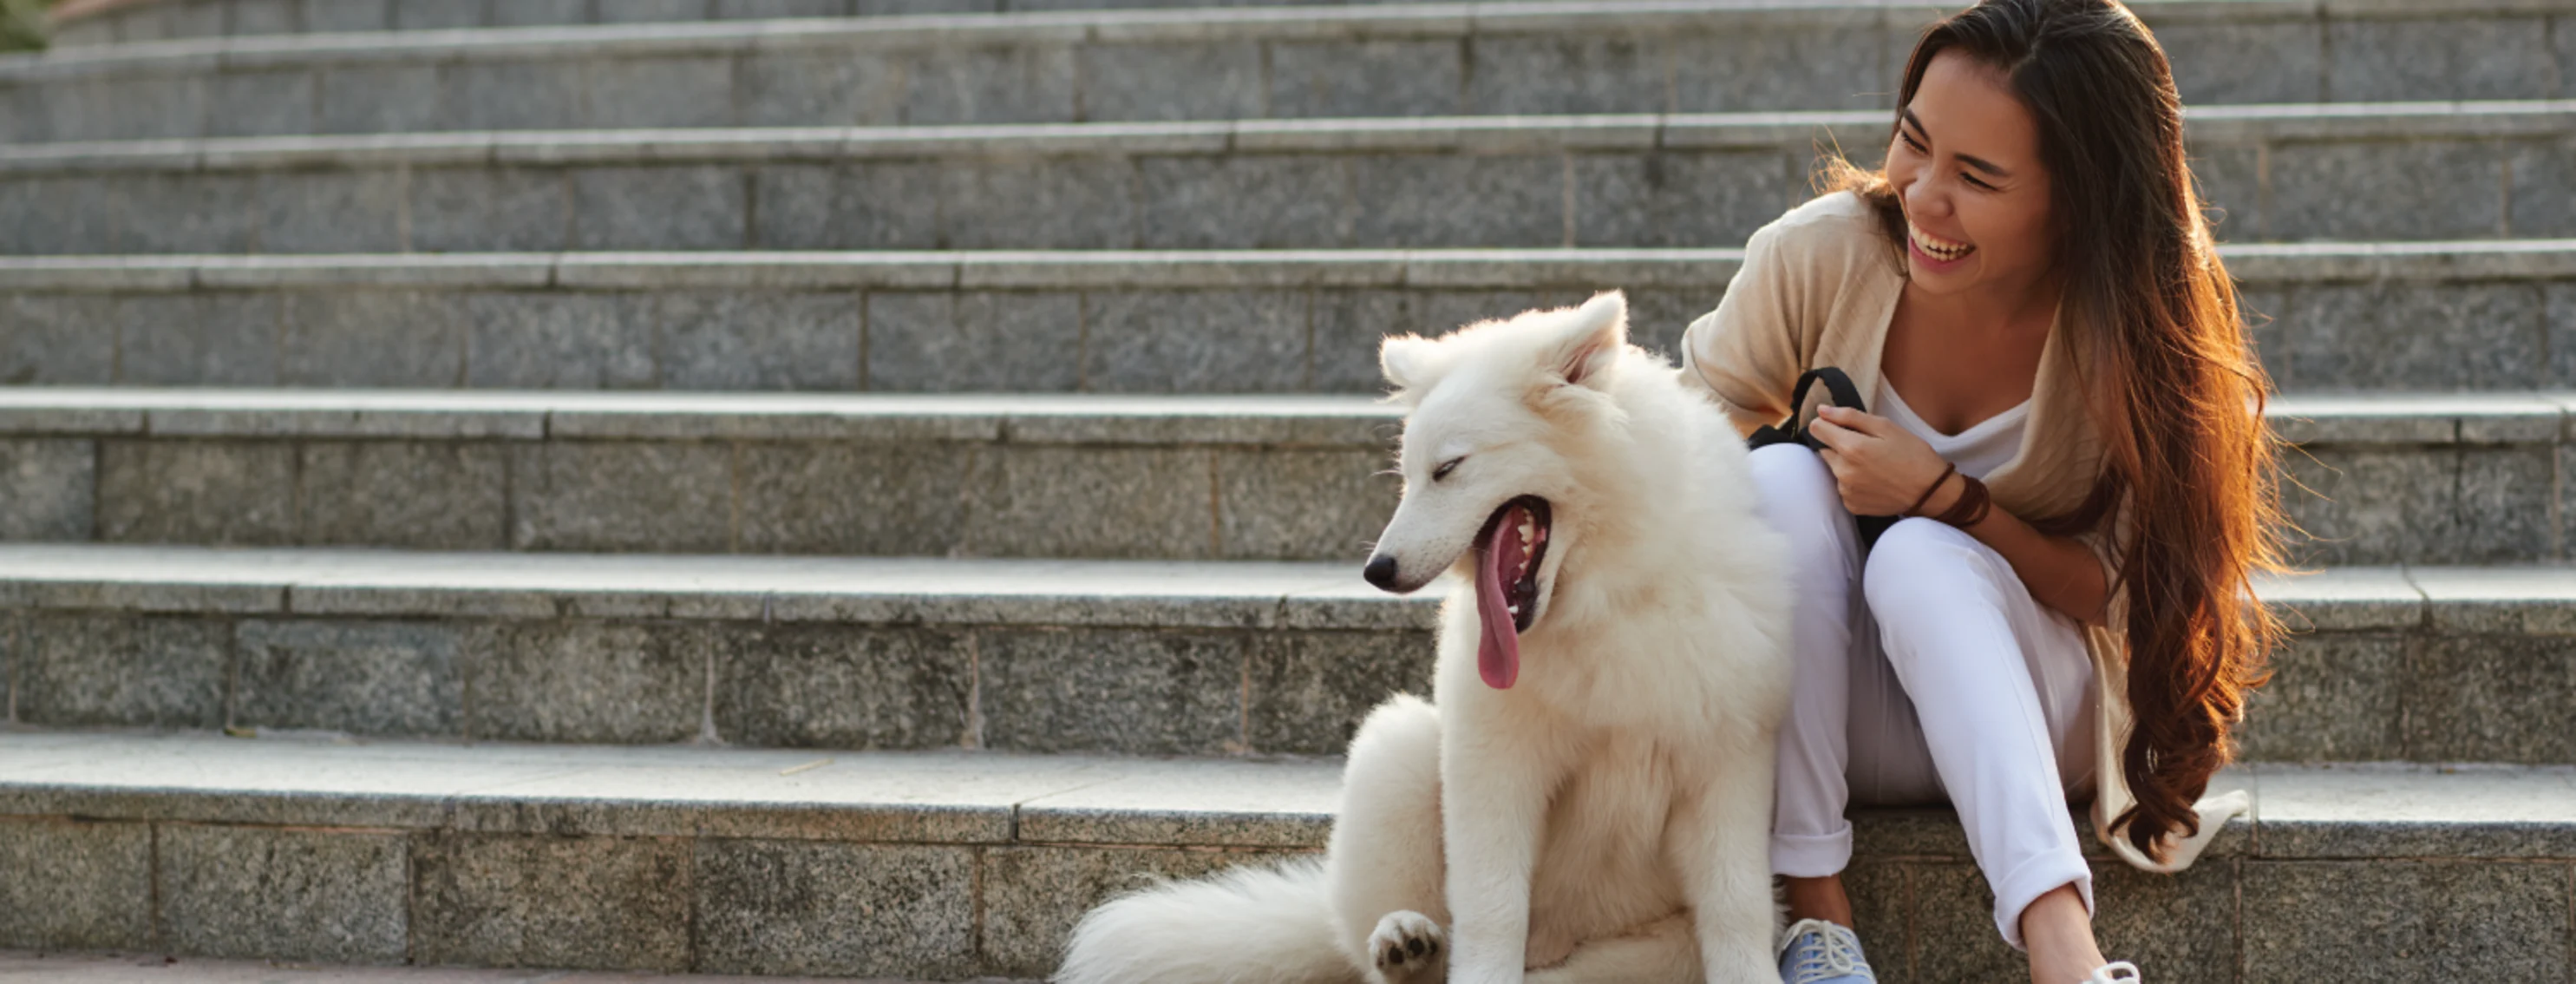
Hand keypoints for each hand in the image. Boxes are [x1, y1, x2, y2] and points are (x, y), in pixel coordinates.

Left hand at [1807, 405, 1955, 516]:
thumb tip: (1821, 411)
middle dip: (1840, 444)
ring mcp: (1846, 491)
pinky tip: (1874, 480)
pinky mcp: (1852, 505)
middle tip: (1868, 447)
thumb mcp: (1886, 427)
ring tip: (1874, 465)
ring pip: (1835, 469)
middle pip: (1825, 449)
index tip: (1842, 425)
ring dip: (1847, 464)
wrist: (1931, 491)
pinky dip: (1854, 482)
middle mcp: (1843, 471)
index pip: (1816, 429)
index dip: (1827, 423)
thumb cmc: (1912, 454)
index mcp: (1851, 448)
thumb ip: (1849, 416)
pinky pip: (1844, 487)